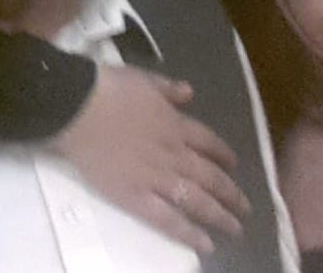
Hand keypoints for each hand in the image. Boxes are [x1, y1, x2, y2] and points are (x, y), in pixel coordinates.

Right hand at [51, 64, 249, 254]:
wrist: (76, 107)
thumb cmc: (106, 88)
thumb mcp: (142, 78)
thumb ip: (167, 88)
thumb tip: (189, 92)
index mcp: (175, 125)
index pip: (209, 143)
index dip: (224, 154)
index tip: (233, 164)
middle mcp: (174, 154)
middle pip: (210, 176)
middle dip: (231, 193)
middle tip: (245, 207)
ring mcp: (156, 178)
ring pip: (197, 200)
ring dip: (219, 216)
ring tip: (234, 229)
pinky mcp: (135, 196)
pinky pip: (167, 218)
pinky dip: (187, 233)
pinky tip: (205, 244)